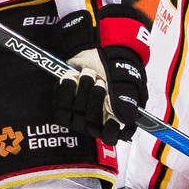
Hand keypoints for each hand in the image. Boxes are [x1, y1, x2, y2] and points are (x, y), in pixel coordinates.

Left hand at [46, 8, 149, 142]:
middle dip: (97, 97)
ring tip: (90, 75)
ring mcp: (79, 117)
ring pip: (77, 114)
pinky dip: (67, 89)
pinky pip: (61, 108)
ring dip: (84, 89)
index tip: (111, 117)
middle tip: (101, 82)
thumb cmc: (117, 70)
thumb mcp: (128, 83)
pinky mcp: (63, 108)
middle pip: (91, 124)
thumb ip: (127, 103)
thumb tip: (125, 120)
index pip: (110, 136)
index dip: (109, 129)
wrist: (99, 52)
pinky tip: (73, 78)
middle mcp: (96, 124)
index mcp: (115, 122)